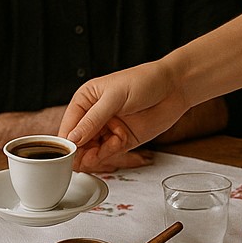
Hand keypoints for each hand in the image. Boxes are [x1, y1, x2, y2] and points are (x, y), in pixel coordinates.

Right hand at [59, 61, 190, 170]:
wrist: (175, 88)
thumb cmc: (144, 81)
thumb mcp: (114, 97)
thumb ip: (93, 120)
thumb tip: (73, 138)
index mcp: (86, 100)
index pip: (69, 124)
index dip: (67, 140)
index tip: (67, 153)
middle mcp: (94, 116)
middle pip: (78, 141)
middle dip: (79, 152)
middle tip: (80, 161)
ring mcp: (108, 129)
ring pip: (91, 150)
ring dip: (92, 156)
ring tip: (95, 157)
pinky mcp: (122, 140)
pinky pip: (108, 153)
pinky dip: (108, 154)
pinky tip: (113, 147)